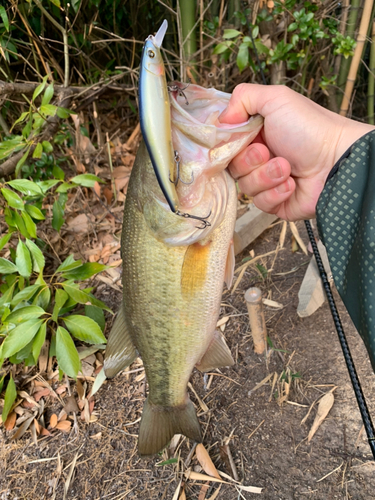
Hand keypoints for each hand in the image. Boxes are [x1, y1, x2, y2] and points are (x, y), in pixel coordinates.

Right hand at [220, 84, 374, 219]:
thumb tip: (221, 120)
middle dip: (249, 160)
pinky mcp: (275, 203)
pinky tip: (293, 184)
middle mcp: (259, 158)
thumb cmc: (309, 128)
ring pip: (245, 187)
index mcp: (256, 134)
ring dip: (266, 176)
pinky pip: (261, 203)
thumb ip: (242, 98)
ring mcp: (267, 181)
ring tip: (288, 167)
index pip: (226, 144)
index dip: (228, 145)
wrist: (336, 161)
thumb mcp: (276, 99)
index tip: (239, 139)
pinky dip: (276, 192)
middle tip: (268, 152)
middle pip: (232, 167)